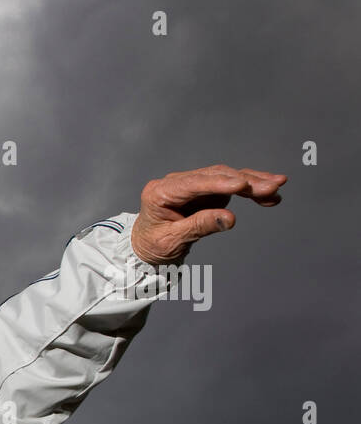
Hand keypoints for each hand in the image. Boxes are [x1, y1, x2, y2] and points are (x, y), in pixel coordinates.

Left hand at [130, 164, 286, 264]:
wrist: (147, 247)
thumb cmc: (153, 245)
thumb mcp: (172, 241)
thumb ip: (199, 227)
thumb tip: (230, 218)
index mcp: (160, 192)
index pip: (193, 184)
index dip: (219, 183)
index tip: (242, 185)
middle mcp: (176, 182)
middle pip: (214, 176)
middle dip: (244, 182)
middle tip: (272, 187)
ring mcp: (192, 184)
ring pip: (226, 177)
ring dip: (253, 183)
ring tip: (277, 188)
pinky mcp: (205, 190)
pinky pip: (230, 186)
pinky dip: (249, 190)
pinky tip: (269, 195)